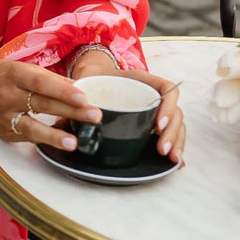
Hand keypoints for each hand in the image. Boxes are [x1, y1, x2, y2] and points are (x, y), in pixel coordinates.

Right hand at [0, 58, 102, 150]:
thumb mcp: (21, 69)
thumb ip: (48, 79)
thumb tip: (78, 88)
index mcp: (14, 74)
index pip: (41, 83)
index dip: (63, 90)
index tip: (84, 97)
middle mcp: (8, 96)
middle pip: (42, 104)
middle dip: (71, 111)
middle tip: (95, 116)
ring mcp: (4, 116)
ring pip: (31, 127)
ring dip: (54, 136)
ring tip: (74, 142)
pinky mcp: (3, 132)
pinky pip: (26, 137)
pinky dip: (44, 139)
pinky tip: (61, 142)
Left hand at [68, 49, 185, 161]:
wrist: (93, 76)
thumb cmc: (93, 78)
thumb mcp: (87, 82)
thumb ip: (78, 99)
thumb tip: (62, 123)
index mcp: (142, 80)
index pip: (167, 88)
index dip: (167, 107)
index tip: (158, 125)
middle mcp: (153, 95)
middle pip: (175, 111)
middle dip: (172, 132)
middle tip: (162, 150)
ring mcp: (155, 110)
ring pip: (176, 124)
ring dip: (176, 142)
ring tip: (171, 159)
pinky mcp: (152, 124)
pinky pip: (169, 133)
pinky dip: (174, 146)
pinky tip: (177, 163)